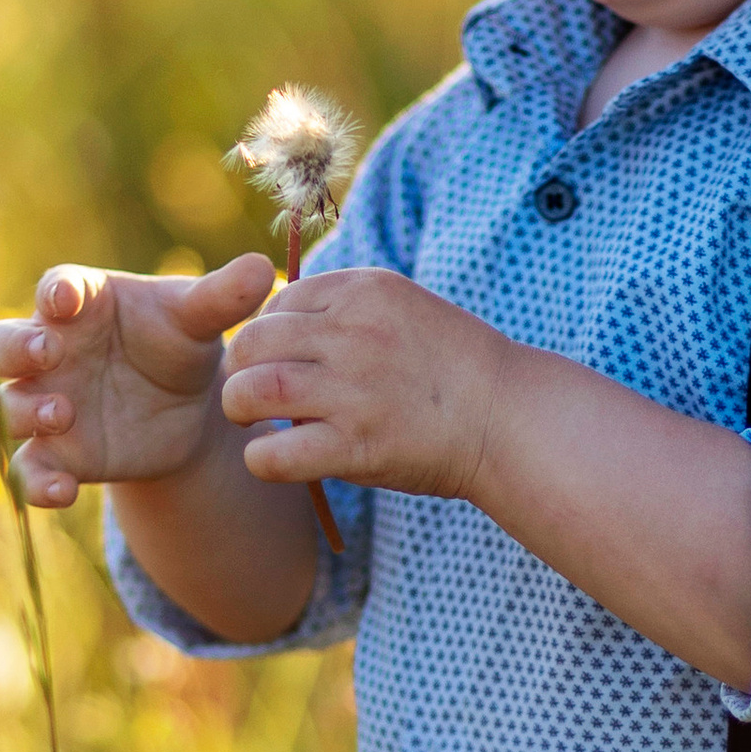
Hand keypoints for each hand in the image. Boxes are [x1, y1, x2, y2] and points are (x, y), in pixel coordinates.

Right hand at [0, 251, 276, 506]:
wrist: (185, 408)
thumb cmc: (178, 343)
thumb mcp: (199, 321)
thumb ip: (223, 298)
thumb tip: (266, 267)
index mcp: (81, 304)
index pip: (55, 288)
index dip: (56, 291)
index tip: (67, 299)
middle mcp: (51, 352)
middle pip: (3, 343)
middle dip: (15, 348)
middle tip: (46, 353)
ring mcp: (47, 403)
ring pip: (8, 406)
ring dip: (26, 411)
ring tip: (62, 415)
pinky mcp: (58, 454)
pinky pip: (28, 470)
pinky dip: (36, 483)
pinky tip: (62, 491)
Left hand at [218, 266, 513, 498]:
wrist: (510, 418)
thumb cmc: (456, 369)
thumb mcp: (406, 310)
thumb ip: (348, 310)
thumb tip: (283, 325)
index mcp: (365, 291)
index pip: (280, 301)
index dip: (269, 334)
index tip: (280, 360)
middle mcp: (354, 334)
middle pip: (255, 340)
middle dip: (242, 367)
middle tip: (251, 392)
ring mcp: (354, 390)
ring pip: (252, 391)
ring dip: (241, 408)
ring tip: (252, 421)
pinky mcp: (357, 446)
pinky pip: (274, 455)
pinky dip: (261, 459)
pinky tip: (273, 458)